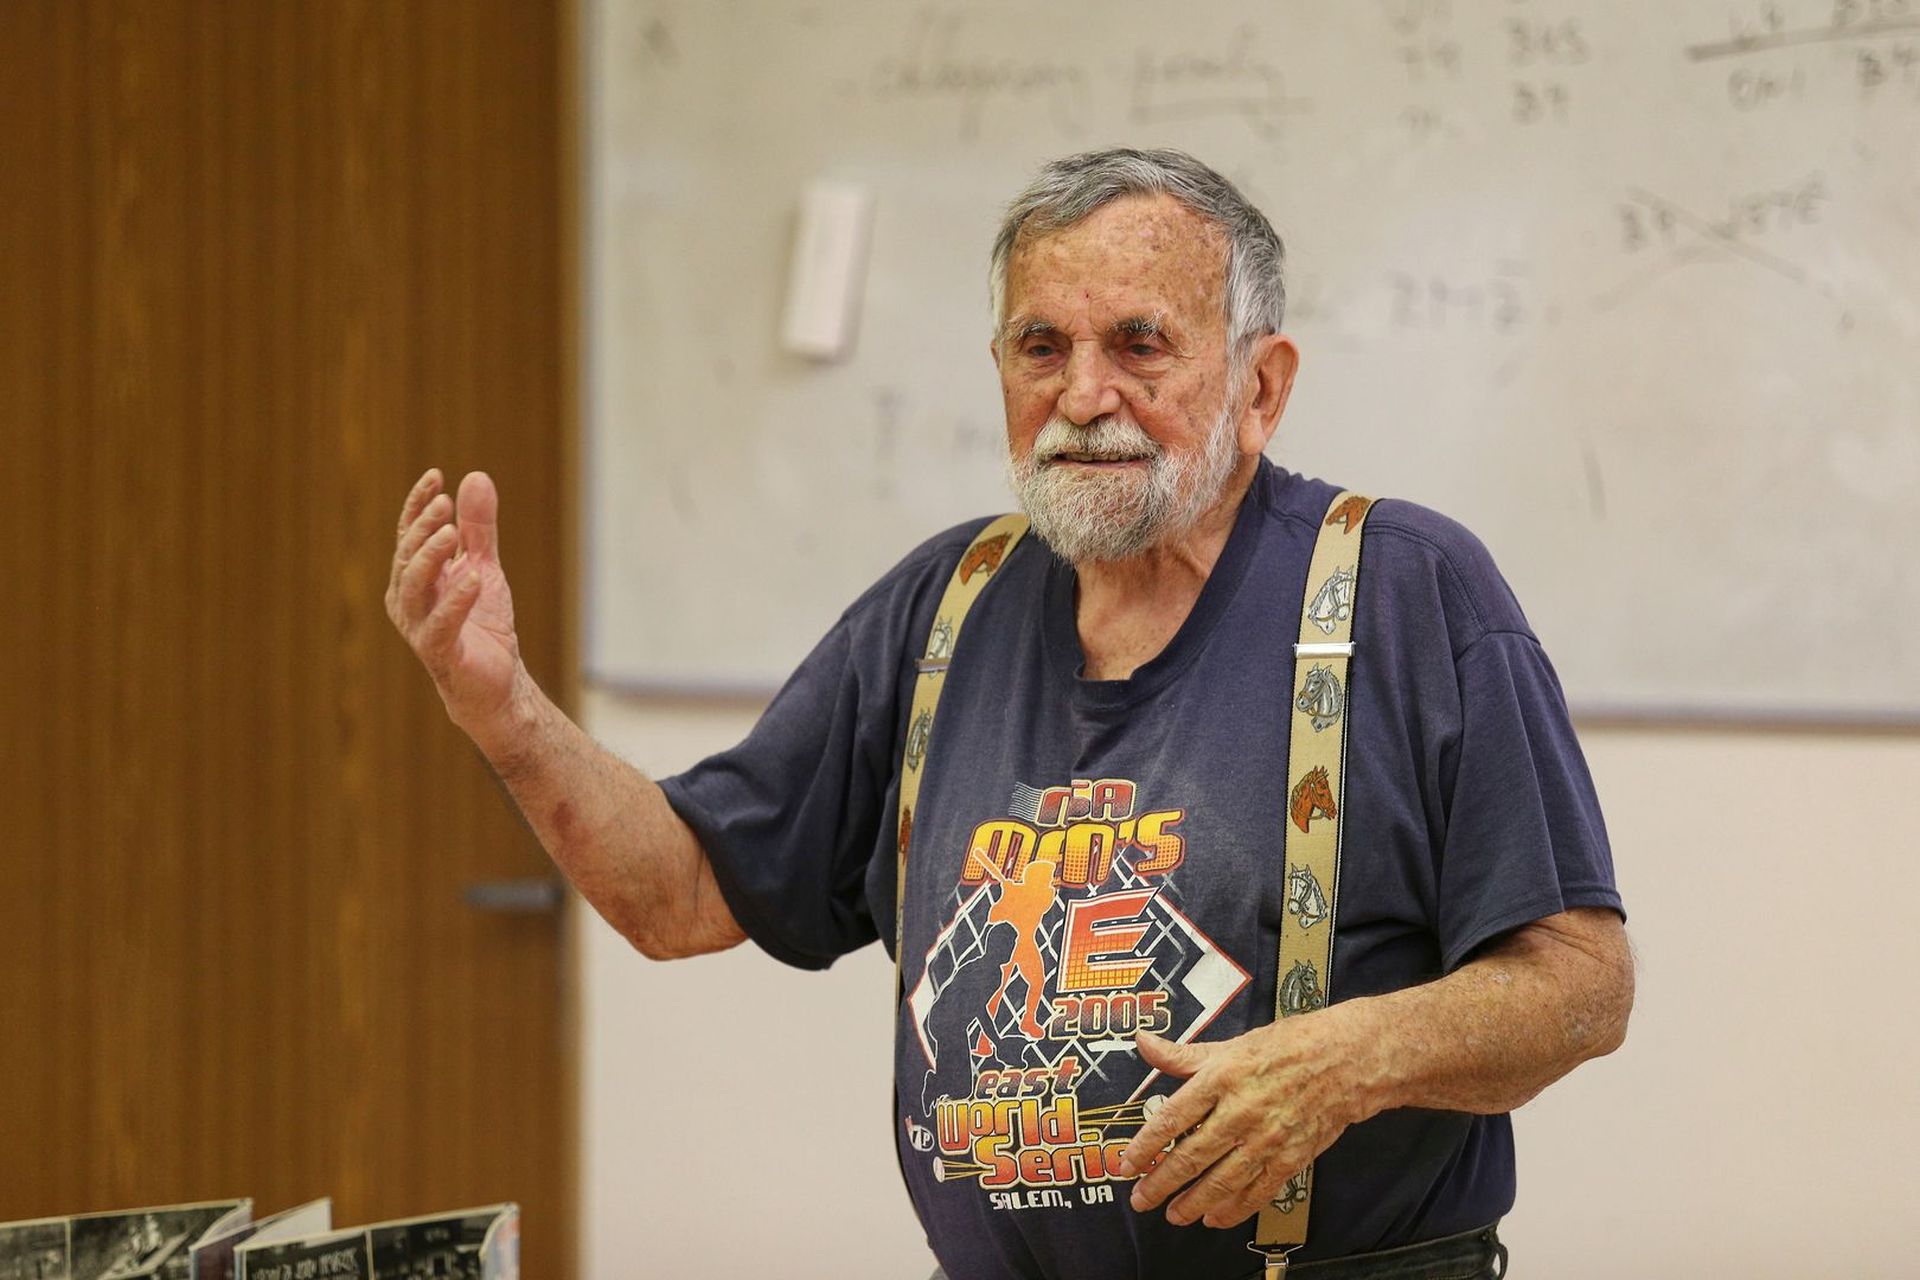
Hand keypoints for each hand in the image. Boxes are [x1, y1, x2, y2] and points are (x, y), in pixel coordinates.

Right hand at [385, 468, 525, 741]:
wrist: (496, 681)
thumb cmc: (483, 623)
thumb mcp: (484, 565)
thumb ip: (479, 527)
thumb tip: (475, 476)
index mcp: (415, 577)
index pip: (409, 534)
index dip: (418, 505)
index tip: (436, 476)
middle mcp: (409, 599)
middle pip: (408, 556)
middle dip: (423, 527)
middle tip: (445, 503)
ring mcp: (419, 626)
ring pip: (414, 586)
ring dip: (430, 557)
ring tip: (450, 532)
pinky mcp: (440, 652)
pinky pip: (441, 623)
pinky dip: (456, 600)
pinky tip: (475, 578)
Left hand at [1118, 1014, 1375, 1229]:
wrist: (1346, 1060)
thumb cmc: (1289, 1046)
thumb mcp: (1232, 1043)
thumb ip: (1184, 1055)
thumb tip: (1145, 1044)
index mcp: (1221, 1078)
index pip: (1172, 1118)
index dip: (1145, 1145)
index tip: (1127, 1164)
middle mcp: (1240, 1111)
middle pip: (1191, 1156)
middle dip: (1161, 1183)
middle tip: (1141, 1199)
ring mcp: (1266, 1138)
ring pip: (1221, 1181)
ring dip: (1193, 1203)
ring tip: (1174, 1215)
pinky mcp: (1290, 1157)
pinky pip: (1256, 1191)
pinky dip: (1234, 1209)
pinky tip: (1215, 1218)